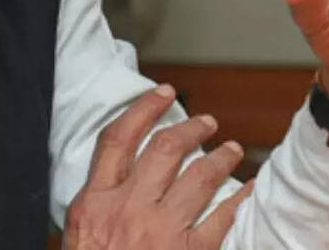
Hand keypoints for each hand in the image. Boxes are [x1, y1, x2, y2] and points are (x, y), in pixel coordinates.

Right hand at [62, 85, 252, 249]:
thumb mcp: (80, 237)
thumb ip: (96, 208)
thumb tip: (113, 183)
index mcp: (96, 202)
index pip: (118, 140)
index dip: (141, 110)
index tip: (162, 94)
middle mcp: (129, 209)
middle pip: (164, 150)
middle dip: (189, 129)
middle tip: (206, 122)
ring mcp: (161, 231)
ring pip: (198, 177)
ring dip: (220, 158)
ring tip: (233, 149)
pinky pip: (220, 219)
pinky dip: (238, 199)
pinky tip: (248, 189)